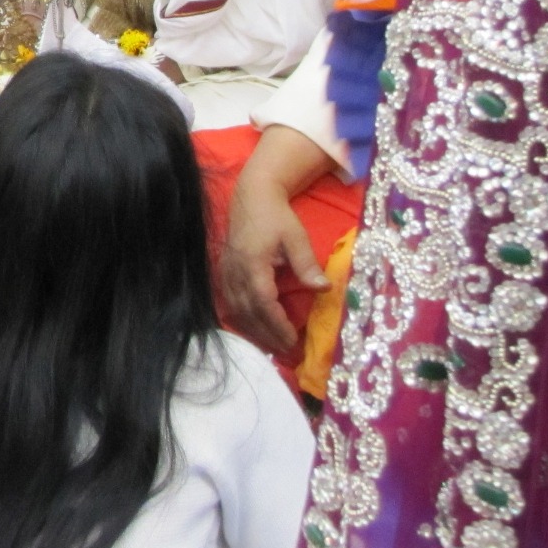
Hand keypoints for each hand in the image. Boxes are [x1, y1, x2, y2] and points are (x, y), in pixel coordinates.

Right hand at [219, 175, 328, 356]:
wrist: (251, 196)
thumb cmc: (276, 216)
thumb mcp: (296, 236)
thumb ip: (307, 264)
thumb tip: (324, 289)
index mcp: (252, 263)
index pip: (263, 302)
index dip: (276, 324)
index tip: (292, 340)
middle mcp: (234, 272)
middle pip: (247, 312)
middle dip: (267, 334)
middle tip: (287, 351)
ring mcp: (226, 272)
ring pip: (236, 310)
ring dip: (254, 330)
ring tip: (273, 345)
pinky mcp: (224, 272)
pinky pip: (230, 303)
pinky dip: (242, 319)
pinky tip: (254, 328)